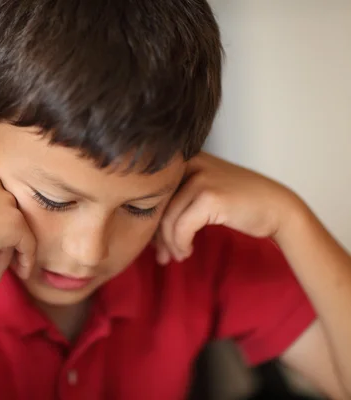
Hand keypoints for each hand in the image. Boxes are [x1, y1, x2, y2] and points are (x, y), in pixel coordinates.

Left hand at [155, 152, 299, 264]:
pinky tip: (187, 251)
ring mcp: (200, 178)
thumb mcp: (202, 192)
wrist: (278, 208)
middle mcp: (189, 163)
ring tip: (177, 256)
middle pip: (156, 206)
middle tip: (161, 256)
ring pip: (167, 219)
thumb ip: (176, 199)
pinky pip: (181, 228)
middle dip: (156, 235)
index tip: (155, 243)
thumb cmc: (238, 204)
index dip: (150, 220)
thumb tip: (142, 222)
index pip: (153, 192)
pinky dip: (181, 244)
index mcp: (184, 159)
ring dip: (170, 244)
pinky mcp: (210, 196)